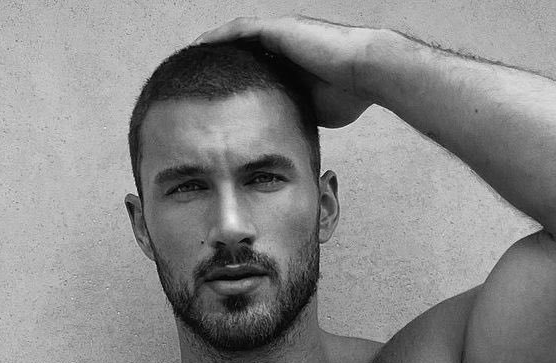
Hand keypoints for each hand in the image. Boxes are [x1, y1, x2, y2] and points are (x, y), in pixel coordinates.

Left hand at [195, 15, 376, 126]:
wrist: (366, 71)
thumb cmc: (351, 92)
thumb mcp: (316, 111)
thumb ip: (297, 115)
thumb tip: (287, 140)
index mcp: (292, 63)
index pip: (256, 71)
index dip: (235, 82)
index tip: (216, 98)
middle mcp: (284, 44)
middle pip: (243, 53)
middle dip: (218, 65)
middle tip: (194, 79)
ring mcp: (281, 34)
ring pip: (238, 38)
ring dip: (214, 48)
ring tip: (190, 60)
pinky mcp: (279, 29)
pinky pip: (241, 30)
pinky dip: (220, 37)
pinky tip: (201, 45)